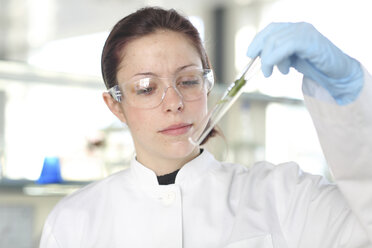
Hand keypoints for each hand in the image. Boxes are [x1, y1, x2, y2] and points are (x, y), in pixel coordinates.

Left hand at [246, 22, 363, 104]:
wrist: (338, 73)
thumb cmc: (315, 67)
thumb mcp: (291, 59)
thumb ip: (277, 56)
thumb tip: (258, 60)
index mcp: (294, 29)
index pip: (271, 28)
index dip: (257, 40)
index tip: (250, 54)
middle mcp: (299, 27)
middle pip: (271, 34)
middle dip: (261, 53)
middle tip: (264, 71)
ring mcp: (305, 32)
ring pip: (275, 41)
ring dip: (269, 60)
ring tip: (276, 73)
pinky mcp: (310, 40)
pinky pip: (285, 46)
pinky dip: (276, 59)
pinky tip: (281, 70)